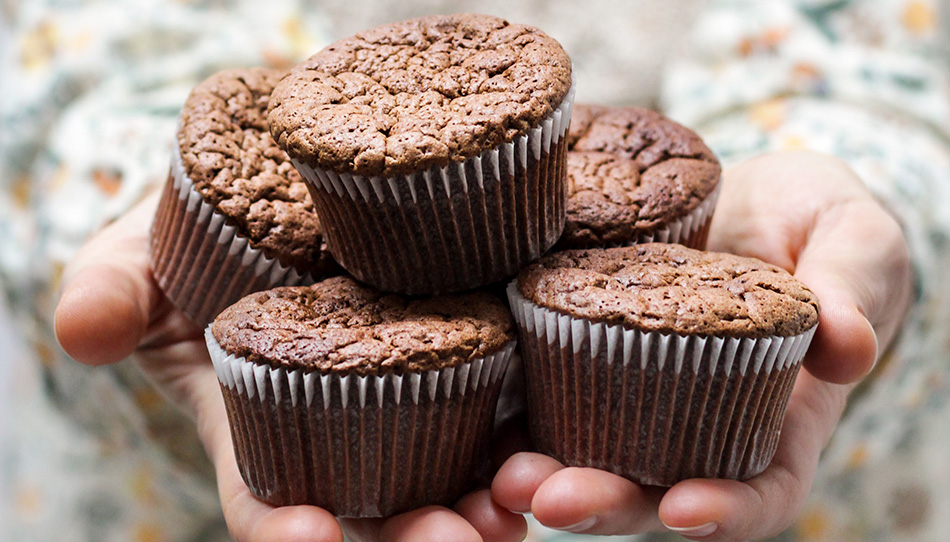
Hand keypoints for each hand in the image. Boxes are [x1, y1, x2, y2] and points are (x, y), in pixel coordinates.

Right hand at [54, 193, 526, 541]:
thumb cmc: (205, 228)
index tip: (303, 540)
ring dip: (490, 501)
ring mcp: (419, 394)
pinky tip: (551, 440)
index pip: (270, 505)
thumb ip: (115, 289)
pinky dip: (530, 430)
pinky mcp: (478, 349)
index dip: (287, 534)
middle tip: (451, 540)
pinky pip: (511, 404)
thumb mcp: (143, 250)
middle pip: (381, 510)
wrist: (289, 182)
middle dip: (412, 538)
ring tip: (515, 503)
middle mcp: (349, 429)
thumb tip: (82, 329)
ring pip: (458, 473)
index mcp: (264, 424)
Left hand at [491, 150, 912, 539]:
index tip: (685, 509)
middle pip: (650, 484)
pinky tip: (466, 390)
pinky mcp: (577, 342)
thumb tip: (848, 343)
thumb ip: (855, 286)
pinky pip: (541, 381)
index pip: (759, 487)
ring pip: (585, 446)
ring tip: (500, 474)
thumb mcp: (853, 238)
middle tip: (553, 498)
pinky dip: (506, 400)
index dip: (726, 510)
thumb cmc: (817, 222)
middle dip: (603, 501)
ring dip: (540, 470)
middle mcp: (693, 417)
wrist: (750, 190)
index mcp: (774, 416)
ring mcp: (630, 385)